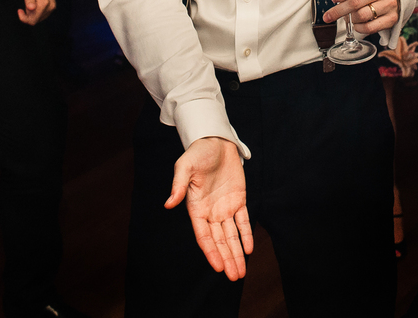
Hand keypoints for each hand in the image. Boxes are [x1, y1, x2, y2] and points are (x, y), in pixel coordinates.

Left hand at [17, 0, 55, 24]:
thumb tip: (32, 8)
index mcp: (44, 2)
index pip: (33, 20)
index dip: (24, 18)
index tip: (19, 10)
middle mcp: (50, 6)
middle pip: (37, 20)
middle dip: (28, 16)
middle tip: (23, 6)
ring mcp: (52, 6)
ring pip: (39, 18)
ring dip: (32, 14)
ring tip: (28, 3)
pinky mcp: (52, 5)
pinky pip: (43, 14)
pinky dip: (36, 12)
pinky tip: (33, 4)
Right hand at [165, 137, 253, 281]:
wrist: (215, 140)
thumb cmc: (197, 152)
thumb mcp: (185, 166)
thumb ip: (178, 185)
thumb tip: (168, 204)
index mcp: (196, 208)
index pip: (203, 236)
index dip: (211, 252)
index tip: (218, 267)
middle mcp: (210, 212)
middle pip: (219, 241)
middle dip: (227, 259)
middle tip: (234, 276)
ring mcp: (225, 207)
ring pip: (231, 236)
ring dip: (236, 253)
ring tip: (241, 272)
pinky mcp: (238, 200)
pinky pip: (243, 221)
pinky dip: (246, 234)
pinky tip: (249, 249)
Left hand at [323, 0, 399, 34]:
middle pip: (355, 3)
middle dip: (338, 11)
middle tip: (328, 16)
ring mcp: (389, 4)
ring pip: (361, 15)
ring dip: (350, 19)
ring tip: (348, 17)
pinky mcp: (392, 18)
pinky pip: (370, 27)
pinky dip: (359, 28)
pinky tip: (356, 24)